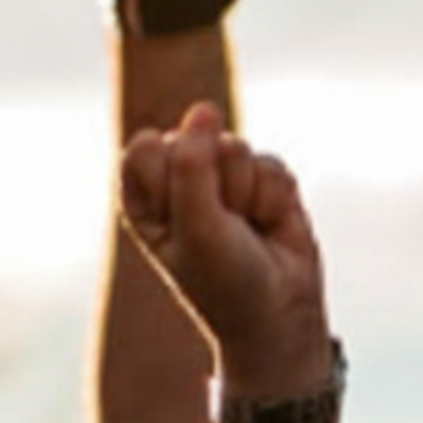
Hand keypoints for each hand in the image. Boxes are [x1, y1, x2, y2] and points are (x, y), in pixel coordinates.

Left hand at [121, 102, 326, 390]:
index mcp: (142, 193)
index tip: (183, 218)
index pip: (147, 146)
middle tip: (221, 228)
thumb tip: (203, 108)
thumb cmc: (223, 279)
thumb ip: (192, 164)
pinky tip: (271, 225)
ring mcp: (223, 177)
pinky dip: (276, 198)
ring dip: (247, 194)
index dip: (173, 177)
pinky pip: (272, 163)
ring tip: (246, 229)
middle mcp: (178, 180)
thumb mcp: (196, 226)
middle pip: (194, 140)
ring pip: (237, 147)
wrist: (280, 314)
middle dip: (216, 185)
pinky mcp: (264, 180)